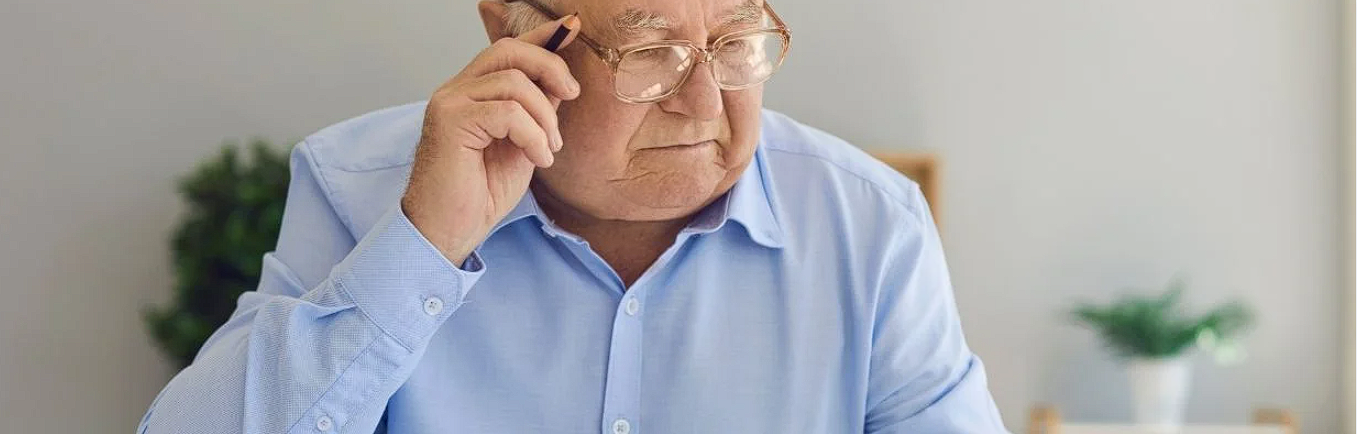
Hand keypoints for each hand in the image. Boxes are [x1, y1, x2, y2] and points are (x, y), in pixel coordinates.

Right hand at [401, 14, 580, 264]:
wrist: (449, 231)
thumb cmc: (480, 194)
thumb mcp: (522, 145)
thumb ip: (535, 111)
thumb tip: (561, 82)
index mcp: (472, 92)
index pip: (508, 50)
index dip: (542, 37)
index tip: (573, 27)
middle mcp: (456, 90)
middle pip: (509, 51)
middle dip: (550, 67)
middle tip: (572, 96)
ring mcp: (450, 103)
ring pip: (514, 83)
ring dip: (545, 117)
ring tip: (549, 149)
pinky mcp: (450, 121)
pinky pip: (508, 113)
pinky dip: (533, 136)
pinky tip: (539, 160)